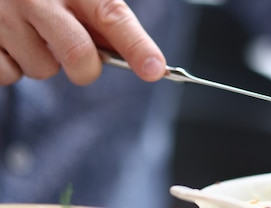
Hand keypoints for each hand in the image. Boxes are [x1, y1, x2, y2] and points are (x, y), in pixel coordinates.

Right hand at [0, 0, 165, 85]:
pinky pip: (8, 75)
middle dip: (85, 69)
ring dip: (42, 62)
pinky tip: (7, 42)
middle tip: (79, 60)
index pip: (113, 17)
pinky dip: (12, 67)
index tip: (155, 70)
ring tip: (29, 35)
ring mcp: (5, 18)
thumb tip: (134, 57)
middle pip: (78, 55)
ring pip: (42, 70)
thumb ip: (99, 20)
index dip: (137, 46)